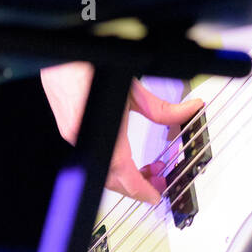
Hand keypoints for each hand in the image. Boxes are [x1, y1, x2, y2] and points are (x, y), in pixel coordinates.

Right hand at [40, 62, 203, 203]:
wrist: (63, 56)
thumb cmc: (92, 68)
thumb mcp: (134, 90)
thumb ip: (162, 108)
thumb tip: (189, 110)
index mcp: (104, 133)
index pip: (124, 175)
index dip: (142, 190)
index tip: (155, 196)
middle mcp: (86, 141)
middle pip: (112, 179)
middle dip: (137, 185)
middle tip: (158, 181)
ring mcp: (75, 138)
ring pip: (102, 169)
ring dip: (125, 174)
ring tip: (146, 168)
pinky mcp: (71, 130)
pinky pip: (94, 156)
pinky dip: (112, 162)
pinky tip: (125, 153)